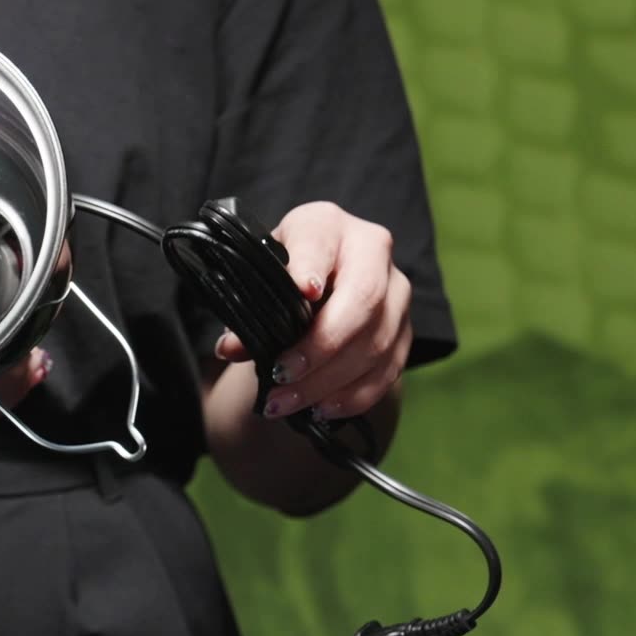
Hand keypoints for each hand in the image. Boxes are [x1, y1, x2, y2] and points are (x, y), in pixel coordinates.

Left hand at [213, 201, 411, 421]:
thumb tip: (231, 347)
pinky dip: (353, 396)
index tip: (302, 292)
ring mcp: (396, 292)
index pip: (321, 242)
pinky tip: (321, 410)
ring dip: (328, 382)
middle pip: (362, 299)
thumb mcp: (260, 279)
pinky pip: (387, 370)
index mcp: (326, 225)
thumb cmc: (283, 275)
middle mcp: (372, 251)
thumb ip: (246, 309)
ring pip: (376, 342)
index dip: (312, 267)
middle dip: (320, 345)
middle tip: (281, 375)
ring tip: (285, 403)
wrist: (318, 282)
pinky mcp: (405, 331)